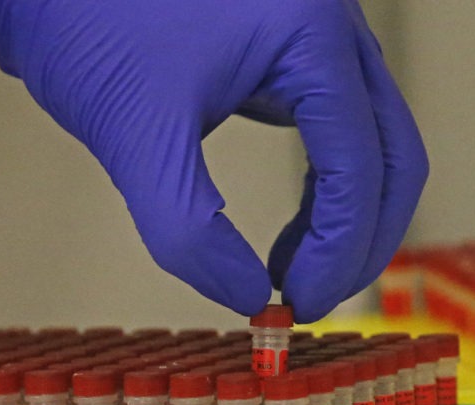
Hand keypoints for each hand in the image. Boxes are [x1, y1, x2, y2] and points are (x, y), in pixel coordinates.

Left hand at [0, 0, 427, 322]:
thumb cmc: (82, 23)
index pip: (362, 166)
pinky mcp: (292, 51)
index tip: (295, 306)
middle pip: (392, 155)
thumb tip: (247, 299)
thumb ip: (191, 230)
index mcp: (310, 32)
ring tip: (293, 273)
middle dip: (361, 240)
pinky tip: (289, 233)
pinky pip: (338, 131)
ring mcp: (317, 34)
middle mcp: (331, 24)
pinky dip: (324, 190)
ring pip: (372, 145)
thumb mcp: (138, 138)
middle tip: (312, 300)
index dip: (338, 251)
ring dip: (346, 219)